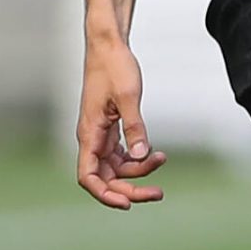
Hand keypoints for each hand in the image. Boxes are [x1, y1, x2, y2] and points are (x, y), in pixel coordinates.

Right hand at [77, 35, 168, 208]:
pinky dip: (137, 158)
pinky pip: (121, 154)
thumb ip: (135, 127)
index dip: (105, 195)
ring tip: (162, 160)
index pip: (88, 177)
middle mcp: (91, 138)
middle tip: (158, 193)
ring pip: (116, 168)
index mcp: (89, 134)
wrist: (108, 46)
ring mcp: (100, 135)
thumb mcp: (128, 97)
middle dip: (130, 189)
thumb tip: (141, 155)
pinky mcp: (110, 128)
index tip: (127, 204)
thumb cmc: (114, 66)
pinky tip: (156, 153)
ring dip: (138, 171)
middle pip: (106, 178)